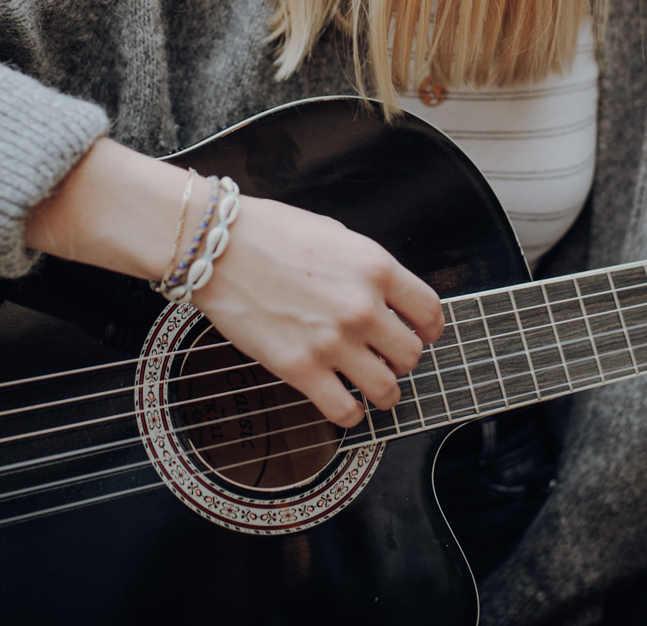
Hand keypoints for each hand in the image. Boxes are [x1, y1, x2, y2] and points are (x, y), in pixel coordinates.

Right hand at [25, 139, 442, 429]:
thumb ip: (368, 269)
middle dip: (400, 359)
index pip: (431, 312)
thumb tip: (389, 297)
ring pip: (387, 390)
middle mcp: (362, 307)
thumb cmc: (269, 233)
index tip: (421, 334)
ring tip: (371, 386)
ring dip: (383, 392)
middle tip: (384, 356)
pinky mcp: (300, 369)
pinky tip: (340, 401)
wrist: (215, 246)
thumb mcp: (336, 235)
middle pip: (411, 355)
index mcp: (376, 268)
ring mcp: (332, 342)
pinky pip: (345, 411)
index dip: (429, 329)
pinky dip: (349, 413)